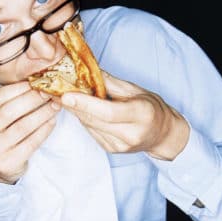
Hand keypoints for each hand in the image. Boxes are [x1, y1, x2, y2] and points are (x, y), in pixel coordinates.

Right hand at [0, 82, 60, 182]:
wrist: (0, 166)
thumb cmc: (2, 134)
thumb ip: (9, 101)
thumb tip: (35, 81)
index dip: (18, 88)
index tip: (36, 81)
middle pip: (9, 111)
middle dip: (32, 99)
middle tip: (49, 92)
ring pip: (22, 127)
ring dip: (42, 113)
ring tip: (55, 105)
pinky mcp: (7, 163)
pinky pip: (31, 142)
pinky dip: (44, 130)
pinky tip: (52, 121)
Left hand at [60, 72, 189, 159]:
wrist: (162, 134)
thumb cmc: (151, 108)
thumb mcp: (136, 90)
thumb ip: (110, 83)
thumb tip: (87, 70)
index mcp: (141, 115)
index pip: (108, 112)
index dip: (86, 104)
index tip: (66, 95)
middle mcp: (131, 134)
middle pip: (95, 119)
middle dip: (75, 105)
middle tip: (59, 91)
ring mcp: (120, 146)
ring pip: (89, 125)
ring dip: (77, 111)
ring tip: (69, 97)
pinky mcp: (111, 149)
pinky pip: (91, 131)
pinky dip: (85, 118)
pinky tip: (83, 109)